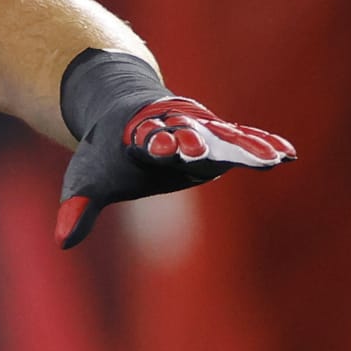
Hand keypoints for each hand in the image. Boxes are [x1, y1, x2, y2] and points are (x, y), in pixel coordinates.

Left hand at [57, 94, 294, 249]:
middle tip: (223, 150)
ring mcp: (197, 131)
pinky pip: (241, 139)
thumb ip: (78, 208)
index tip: (164, 147)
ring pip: (223, 137)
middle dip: (203, 142)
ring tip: (274, 158)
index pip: (149, 141)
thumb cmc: (104, 152)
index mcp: (138, 138)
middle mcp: (172, 130)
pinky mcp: (215, 136)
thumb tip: (62, 242)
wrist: (122, 108)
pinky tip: (287, 154)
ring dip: (246, 146)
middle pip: (190, 135)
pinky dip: (261, 143)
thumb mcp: (85, 179)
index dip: (157, 144)